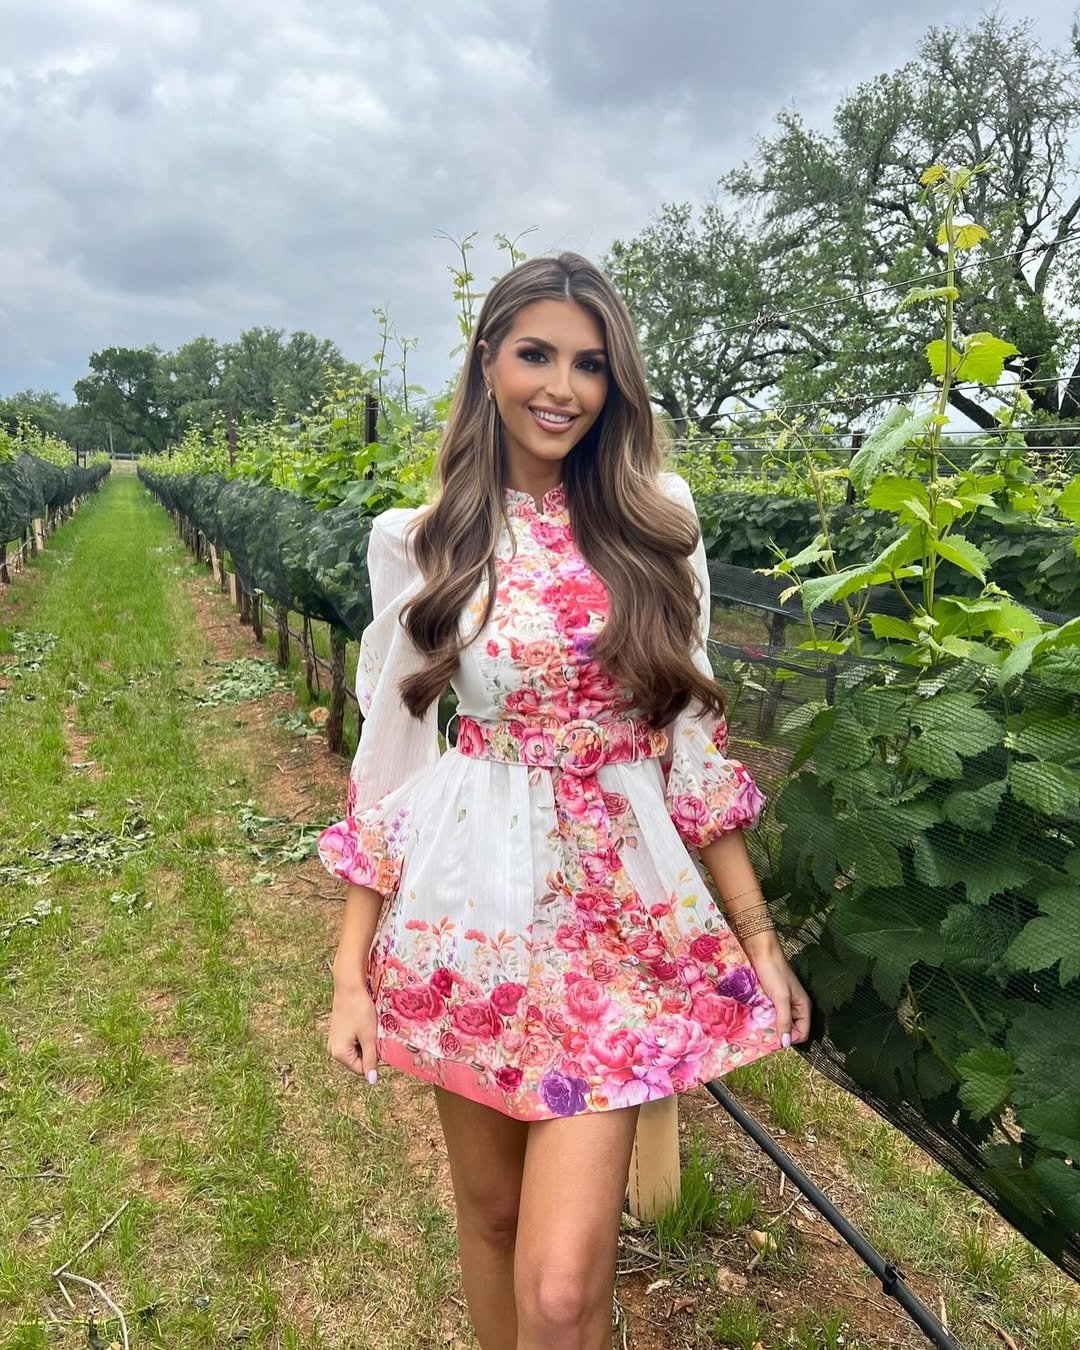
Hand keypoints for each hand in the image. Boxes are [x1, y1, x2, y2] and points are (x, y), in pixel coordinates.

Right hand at [328, 981, 379, 1084]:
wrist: (349, 987)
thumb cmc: (359, 1011)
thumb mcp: (368, 1037)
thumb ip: (371, 1059)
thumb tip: (372, 1081)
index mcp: (339, 1054)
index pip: (362, 1069)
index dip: (374, 1059)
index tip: (379, 1043)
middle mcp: (333, 1050)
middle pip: (358, 1061)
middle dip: (370, 1051)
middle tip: (374, 1034)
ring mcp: (334, 1041)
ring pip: (357, 1051)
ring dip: (366, 1043)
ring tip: (369, 1028)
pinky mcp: (338, 1033)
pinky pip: (353, 1042)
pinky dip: (361, 1037)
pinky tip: (364, 1025)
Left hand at [741, 931, 811, 1049]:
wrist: (761, 952)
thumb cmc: (775, 972)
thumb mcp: (782, 998)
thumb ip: (785, 1020)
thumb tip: (786, 1043)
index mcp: (803, 1007)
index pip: (802, 1033)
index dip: (791, 1038)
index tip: (775, 1040)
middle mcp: (794, 1007)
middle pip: (790, 1029)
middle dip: (779, 1033)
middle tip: (764, 1036)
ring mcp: (782, 1003)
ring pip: (778, 1022)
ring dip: (770, 1026)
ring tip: (758, 1028)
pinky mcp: (771, 999)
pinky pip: (770, 1014)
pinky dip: (764, 1017)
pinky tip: (755, 1018)